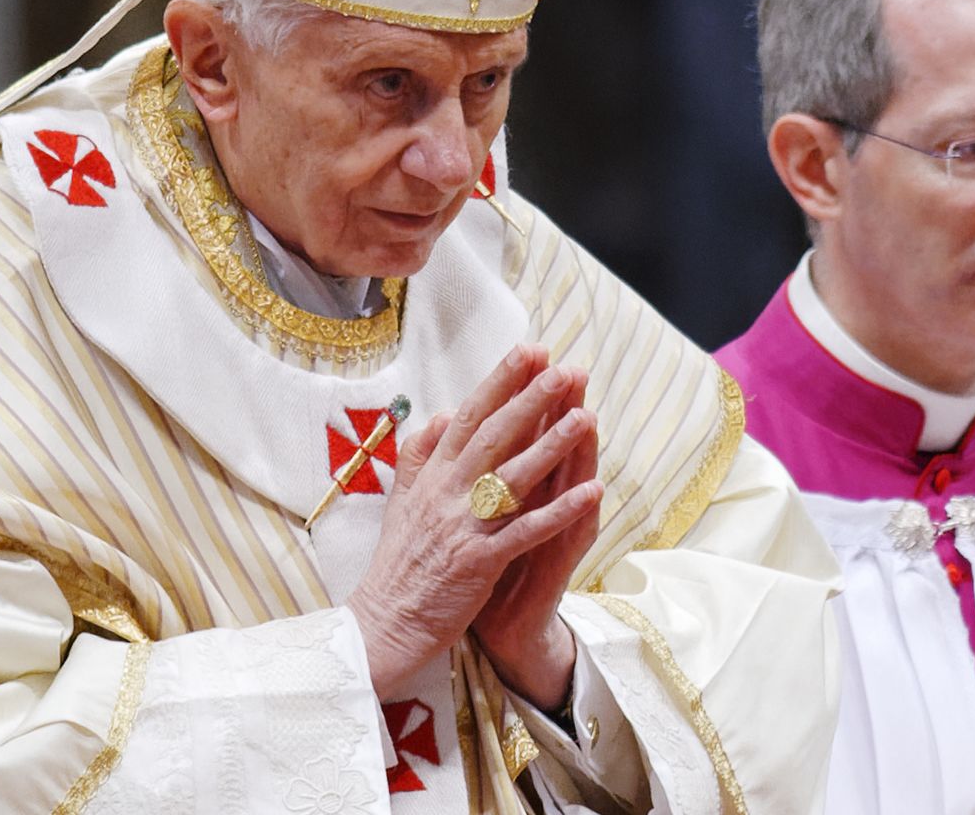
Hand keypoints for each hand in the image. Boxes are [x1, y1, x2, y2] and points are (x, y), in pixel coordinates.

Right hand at [345, 344, 603, 700]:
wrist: (383, 623)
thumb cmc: (399, 564)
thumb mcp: (401, 500)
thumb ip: (420, 455)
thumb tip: (443, 413)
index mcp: (430, 476)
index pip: (468, 417)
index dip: (500, 382)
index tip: (529, 351)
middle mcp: (446, 493)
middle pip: (494, 436)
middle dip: (531, 399)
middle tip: (564, 368)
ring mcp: (462, 526)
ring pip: (513, 477)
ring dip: (552, 445)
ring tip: (586, 416)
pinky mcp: (479, 562)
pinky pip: (525, 531)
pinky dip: (559, 511)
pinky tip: (592, 492)